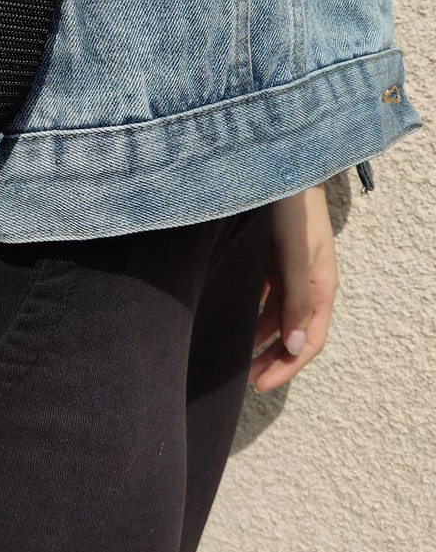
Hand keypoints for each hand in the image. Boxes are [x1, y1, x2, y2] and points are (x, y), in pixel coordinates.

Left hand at [248, 183, 338, 392]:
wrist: (280, 167)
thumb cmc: (292, 209)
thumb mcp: (293, 255)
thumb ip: (295, 298)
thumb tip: (294, 345)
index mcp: (321, 287)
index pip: (308, 340)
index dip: (286, 366)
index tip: (260, 385)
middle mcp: (306, 283)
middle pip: (290, 332)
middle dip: (270, 358)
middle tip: (244, 380)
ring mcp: (288, 271)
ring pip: (274, 315)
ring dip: (258, 337)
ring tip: (234, 356)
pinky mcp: (270, 258)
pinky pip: (262, 294)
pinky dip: (249, 311)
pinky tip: (230, 318)